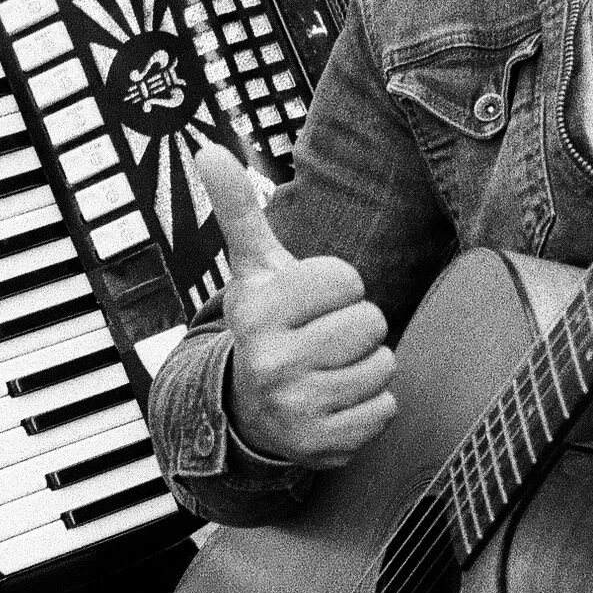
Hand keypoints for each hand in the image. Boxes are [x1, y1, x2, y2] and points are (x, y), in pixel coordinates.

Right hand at [195, 142, 393, 465]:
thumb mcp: (254, 269)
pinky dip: (370, 406)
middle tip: (322, 339)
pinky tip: (336, 400)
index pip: (347, 280)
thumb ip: (238, 209)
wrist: (250, 408)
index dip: (339, 287)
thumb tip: (206, 147)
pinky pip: (386, 409)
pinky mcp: (322, 444)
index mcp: (256, 311)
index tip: (311, 303)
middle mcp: (270, 361)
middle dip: (356, 326)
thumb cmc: (269, 325)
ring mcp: (295, 407)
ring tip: (330, 368)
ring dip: (365, 366)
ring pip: (382, 365)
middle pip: (371, 322)